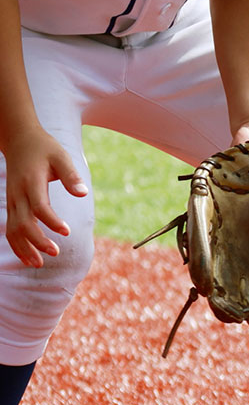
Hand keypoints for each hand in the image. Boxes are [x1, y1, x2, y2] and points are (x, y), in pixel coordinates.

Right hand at [4, 128, 87, 267]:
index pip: (39, 207)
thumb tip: (82, 193)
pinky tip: (29, 258)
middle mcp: (18, 194)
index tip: (67, 232)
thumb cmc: (44, 149)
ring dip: (24, 248)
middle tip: (55, 253)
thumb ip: (71, 176)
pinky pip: (10, 228)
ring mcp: (12, 201)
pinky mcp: (12, 205)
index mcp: (31, 182)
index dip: (52, 221)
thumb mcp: (61, 157)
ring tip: (40, 264)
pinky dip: (17, 244)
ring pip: (12, 229)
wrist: (19, 140)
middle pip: (23, 223)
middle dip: (37, 240)